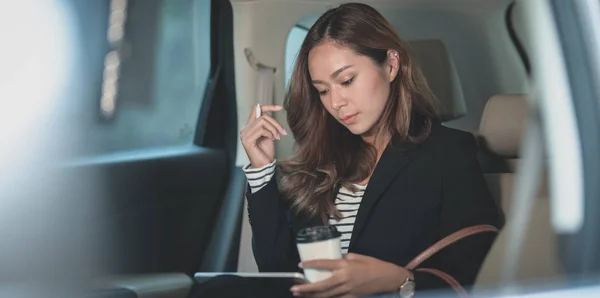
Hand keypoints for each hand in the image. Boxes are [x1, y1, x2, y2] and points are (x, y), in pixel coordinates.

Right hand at [240, 104, 287, 168]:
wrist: (265, 165)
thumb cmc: (266, 151)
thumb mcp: (269, 134)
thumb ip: (266, 124)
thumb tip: (268, 110)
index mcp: (249, 126)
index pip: (256, 110)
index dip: (268, 106)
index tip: (280, 108)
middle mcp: (245, 129)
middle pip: (262, 116)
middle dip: (275, 123)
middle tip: (282, 132)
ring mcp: (244, 135)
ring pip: (262, 121)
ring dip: (273, 129)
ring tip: (277, 137)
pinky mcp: (247, 140)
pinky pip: (261, 130)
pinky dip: (269, 133)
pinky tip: (271, 139)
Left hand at [291, 253, 410, 297]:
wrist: (388, 278)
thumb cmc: (374, 264)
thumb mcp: (358, 256)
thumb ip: (345, 258)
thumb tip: (336, 260)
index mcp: (345, 265)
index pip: (323, 264)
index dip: (310, 264)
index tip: (300, 264)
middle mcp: (344, 278)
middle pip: (321, 285)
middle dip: (306, 288)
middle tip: (294, 289)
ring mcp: (347, 289)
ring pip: (326, 295)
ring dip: (313, 295)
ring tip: (301, 295)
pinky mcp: (352, 296)